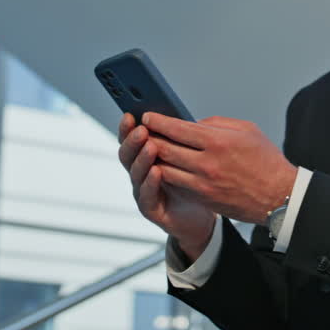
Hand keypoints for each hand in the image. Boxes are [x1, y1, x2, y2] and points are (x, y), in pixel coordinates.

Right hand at [117, 113, 214, 259]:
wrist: (201, 216)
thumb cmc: (194, 182)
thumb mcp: (188, 156)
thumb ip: (179, 138)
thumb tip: (179, 115)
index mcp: (146, 156)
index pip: (131, 139)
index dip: (128, 127)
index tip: (130, 114)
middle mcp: (140, 173)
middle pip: (128, 154)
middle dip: (133, 141)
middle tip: (142, 129)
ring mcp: (143, 192)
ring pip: (136, 174)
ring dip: (142, 158)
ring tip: (150, 145)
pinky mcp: (151, 210)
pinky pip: (146, 196)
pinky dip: (149, 183)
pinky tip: (156, 171)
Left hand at [140, 112, 297, 224]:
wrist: (278, 197)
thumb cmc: (265, 160)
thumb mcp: (246, 130)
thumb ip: (216, 124)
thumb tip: (191, 124)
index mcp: (218, 141)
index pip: (177, 128)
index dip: (158, 121)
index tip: (147, 116)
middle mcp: (207, 163)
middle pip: (165, 148)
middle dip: (149, 138)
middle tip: (141, 131)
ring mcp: (203, 184)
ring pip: (165, 169)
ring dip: (153, 159)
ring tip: (148, 149)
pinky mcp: (203, 199)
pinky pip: (175, 185)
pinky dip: (166, 175)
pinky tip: (162, 166)